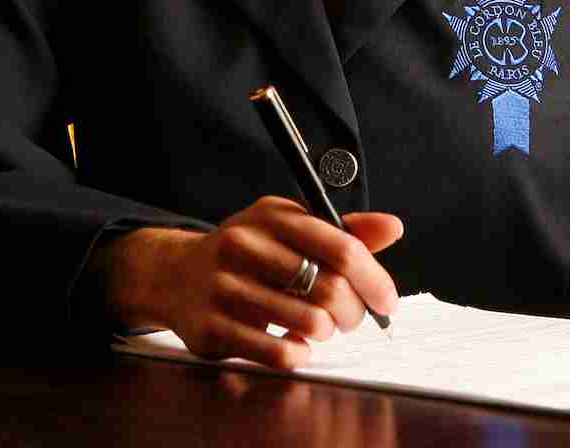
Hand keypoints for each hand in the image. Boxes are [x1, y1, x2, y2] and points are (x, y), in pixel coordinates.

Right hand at [113, 196, 401, 369]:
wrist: (175, 275)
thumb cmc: (248, 254)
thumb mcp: (289, 229)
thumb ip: (342, 232)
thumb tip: (393, 227)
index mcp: (272, 215)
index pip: (341, 247)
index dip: (374, 278)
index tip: (387, 300)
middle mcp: (245, 245)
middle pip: (330, 288)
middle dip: (354, 311)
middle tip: (351, 318)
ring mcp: (225, 287)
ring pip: (309, 322)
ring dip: (327, 331)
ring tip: (319, 325)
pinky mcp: (212, 328)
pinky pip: (279, 353)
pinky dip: (300, 354)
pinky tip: (295, 342)